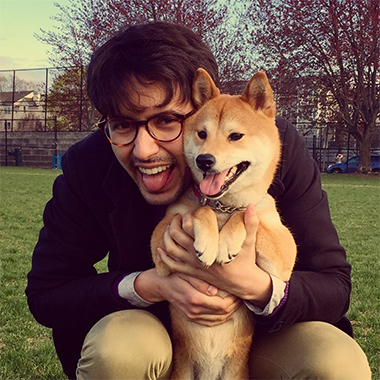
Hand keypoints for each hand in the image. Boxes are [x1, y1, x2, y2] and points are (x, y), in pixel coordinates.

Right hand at [134, 268, 240, 326]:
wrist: (161, 285)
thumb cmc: (176, 275)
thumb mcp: (187, 273)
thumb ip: (201, 282)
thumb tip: (215, 291)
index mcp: (194, 298)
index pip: (221, 305)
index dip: (233, 300)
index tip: (238, 292)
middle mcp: (194, 310)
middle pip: (222, 314)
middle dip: (234, 306)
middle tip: (240, 296)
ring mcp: (192, 315)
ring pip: (218, 320)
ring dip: (229, 312)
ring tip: (235, 301)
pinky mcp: (191, 317)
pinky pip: (210, 322)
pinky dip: (220, 318)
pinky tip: (225, 310)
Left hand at [158, 204, 272, 307]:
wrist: (243, 283)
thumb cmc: (245, 260)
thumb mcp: (248, 240)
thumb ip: (250, 223)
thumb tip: (252, 205)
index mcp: (210, 246)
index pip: (191, 227)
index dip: (187, 217)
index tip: (191, 212)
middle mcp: (198, 255)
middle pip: (176, 235)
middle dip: (174, 223)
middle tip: (178, 216)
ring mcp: (193, 265)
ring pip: (171, 249)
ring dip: (167, 236)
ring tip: (170, 227)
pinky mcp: (191, 272)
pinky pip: (172, 265)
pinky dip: (163, 257)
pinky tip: (161, 248)